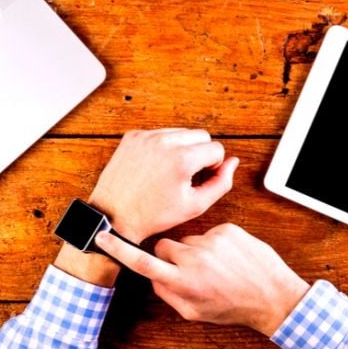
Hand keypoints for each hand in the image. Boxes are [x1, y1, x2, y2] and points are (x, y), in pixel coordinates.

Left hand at [88, 128, 239, 243]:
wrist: (114, 216)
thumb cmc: (154, 215)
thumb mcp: (195, 206)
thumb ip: (221, 182)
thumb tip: (233, 162)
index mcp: (182, 159)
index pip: (216, 148)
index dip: (213, 167)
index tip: (199, 181)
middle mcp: (164, 142)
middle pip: (201, 135)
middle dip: (200, 154)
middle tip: (187, 177)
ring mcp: (146, 137)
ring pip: (181, 132)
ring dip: (182, 148)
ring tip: (171, 173)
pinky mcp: (133, 136)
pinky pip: (160, 133)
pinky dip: (163, 147)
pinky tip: (156, 167)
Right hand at [95, 223, 310, 336]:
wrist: (273, 294)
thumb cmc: (233, 307)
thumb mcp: (195, 312)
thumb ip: (168, 294)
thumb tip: (152, 277)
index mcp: (183, 282)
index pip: (141, 262)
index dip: (117, 249)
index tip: (100, 234)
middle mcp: (195, 258)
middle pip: (164, 246)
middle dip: (169, 256)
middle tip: (187, 270)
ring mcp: (212, 241)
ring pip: (188, 240)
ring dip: (195, 251)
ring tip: (217, 268)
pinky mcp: (228, 229)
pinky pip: (210, 233)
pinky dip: (215, 245)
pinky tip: (229, 259)